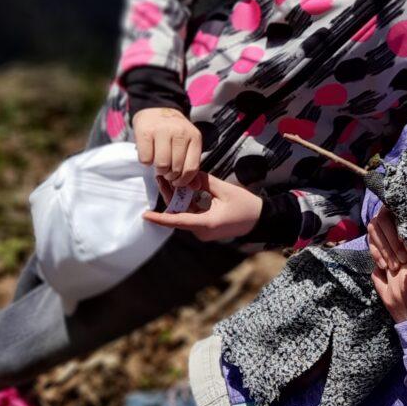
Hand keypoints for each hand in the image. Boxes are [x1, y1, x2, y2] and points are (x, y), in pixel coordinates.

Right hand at [133, 108, 202, 184]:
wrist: (157, 108)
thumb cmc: (174, 132)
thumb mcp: (187, 144)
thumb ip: (191, 165)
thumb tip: (195, 187)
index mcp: (194, 137)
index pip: (191, 168)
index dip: (183, 181)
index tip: (177, 182)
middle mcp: (180, 132)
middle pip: (175, 168)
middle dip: (170, 175)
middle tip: (166, 170)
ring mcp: (162, 131)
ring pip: (161, 165)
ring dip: (158, 169)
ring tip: (159, 162)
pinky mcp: (145, 132)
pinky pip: (145, 159)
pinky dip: (146, 162)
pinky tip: (149, 153)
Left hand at [143, 170, 261, 242]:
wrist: (260, 219)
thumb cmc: (246, 206)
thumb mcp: (226, 190)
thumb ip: (206, 182)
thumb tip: (189, 174)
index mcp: (206, 223)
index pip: (178, 220)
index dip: (161, 218)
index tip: (146, 215)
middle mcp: (201, 230)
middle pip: (179, 215)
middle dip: (169, 197)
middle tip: (160, 178)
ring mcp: (203, 231)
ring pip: (184, 214)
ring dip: (178, 198)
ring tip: (169, 180)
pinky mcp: (205, 228)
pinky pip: (192, 215)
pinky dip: (187, 202)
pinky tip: (183, 189)